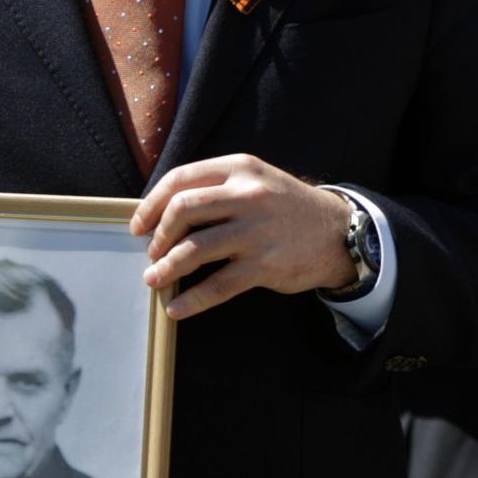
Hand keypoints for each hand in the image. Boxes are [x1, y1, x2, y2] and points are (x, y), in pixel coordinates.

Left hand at [131, 155, 358, 320]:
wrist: (339, 232)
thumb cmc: (288, 208)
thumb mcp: (258, 181)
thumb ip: (219, 188)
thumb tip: (163, 214)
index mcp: (242, 168)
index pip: (181, 179)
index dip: (151, 204)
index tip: (139, 226)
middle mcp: (249, 195)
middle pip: (182, 210)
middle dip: (158, 236)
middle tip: (153, 253)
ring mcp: (258, 230)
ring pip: (194, 249)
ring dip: (166, 268)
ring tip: (155, 279)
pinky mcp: (265, 264)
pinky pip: (217, 286)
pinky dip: (191, 300)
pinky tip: (177, 308)